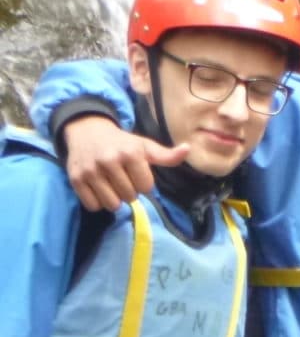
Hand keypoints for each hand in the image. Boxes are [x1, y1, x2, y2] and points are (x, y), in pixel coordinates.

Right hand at [61, 116, 186, 211]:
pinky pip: (93, 206)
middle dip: (129, 191)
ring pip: (112, 204)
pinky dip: (97, 201)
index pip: (146, 187)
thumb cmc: (121, 142)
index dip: (143, 183)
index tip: (136, 173)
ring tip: (111, 184)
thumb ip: (166, 155)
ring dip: (115, 199)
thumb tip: (188, 149)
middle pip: (130, 197)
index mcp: (130, 153)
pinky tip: (98, 188)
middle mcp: (108, 161)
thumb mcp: (145, 146)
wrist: (86, 130)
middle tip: (122, 177)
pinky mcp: (75, 179)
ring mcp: (90, 170)